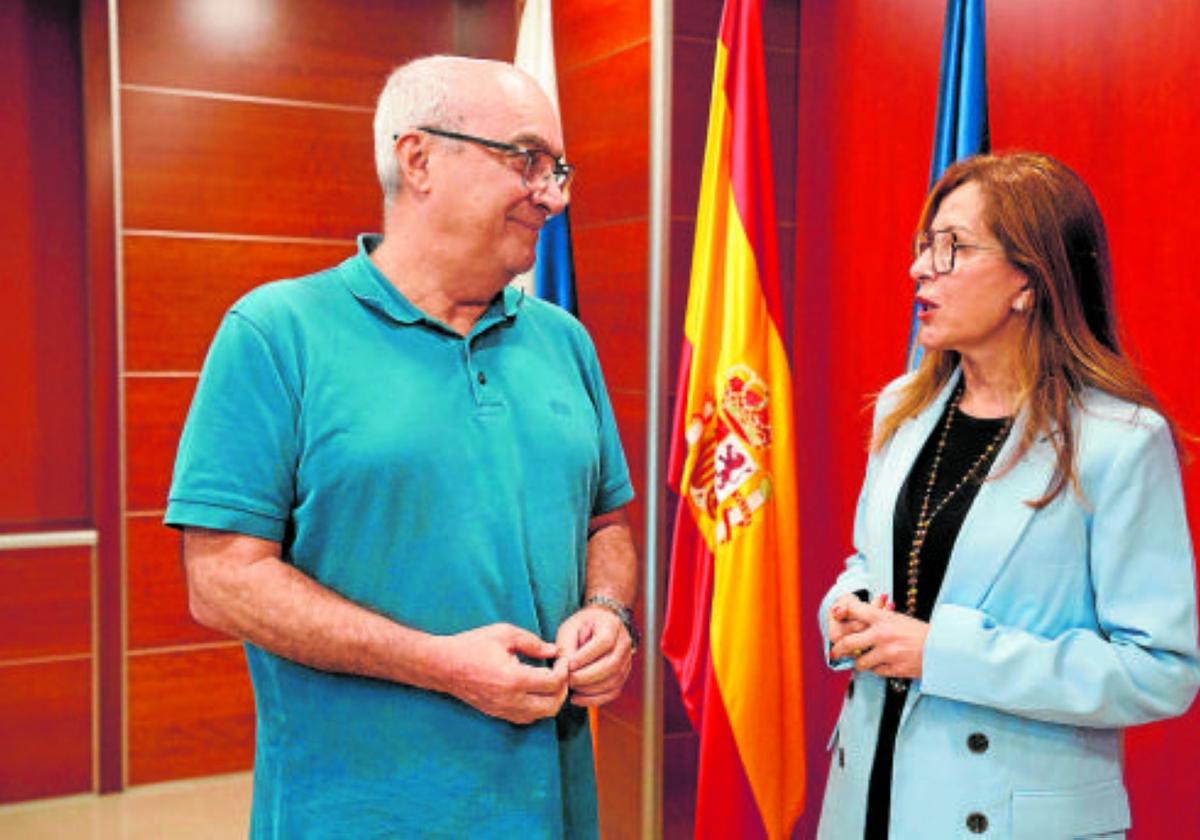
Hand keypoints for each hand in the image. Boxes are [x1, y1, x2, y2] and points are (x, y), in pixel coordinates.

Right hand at [438, 623, 567, 723]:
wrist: (444, 665)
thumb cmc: (473, 645)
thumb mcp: (504, 634)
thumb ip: (532, 642)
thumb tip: (555, 651)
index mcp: (514, 678)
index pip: (553, 682)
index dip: (564, 670)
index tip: (562, 658)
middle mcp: (511, 700)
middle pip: (553, 705)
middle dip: (563, 688)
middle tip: (562, 671)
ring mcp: (504, 710)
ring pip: (541, 715)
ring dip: (552, 700)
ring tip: (550, 681)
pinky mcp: (498, 714)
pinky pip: (527, 718)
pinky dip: (538, 707)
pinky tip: (536, 691)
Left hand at [556, 606, 633, 706]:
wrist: (599, 626)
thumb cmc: (581, 626)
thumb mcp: (570, 629)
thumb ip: (566, 646)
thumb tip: (565, 668)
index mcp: (611, 625)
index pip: (604, 642)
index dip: (586, 656)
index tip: (569, 665)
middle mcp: (624, 643)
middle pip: (611, 665)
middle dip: (586, 676)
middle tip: (568, 679)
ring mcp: (626, 660)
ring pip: (613, 681)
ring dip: (590, 689)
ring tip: (572, 688)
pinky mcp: (623, 675)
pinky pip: (613, 692)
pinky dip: (595, 699)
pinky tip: (578, 698)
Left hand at [829, 598, 928, 679]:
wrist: (941, 648)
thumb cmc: (918, 632)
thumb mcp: (897, 617)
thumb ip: (876, 616)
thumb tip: (852, 612)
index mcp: (883, 618)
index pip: (853, 610)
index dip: (840, 612)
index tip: (835, 617)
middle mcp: (882, 634)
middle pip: (847, 642)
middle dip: (838, 649)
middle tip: (835, 652)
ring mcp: (887, 653)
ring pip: (860, 662)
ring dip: (859, 662)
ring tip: (862, 659)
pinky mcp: (894, 668)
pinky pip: (875, 672)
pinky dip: (875, 669)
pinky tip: (879, 664)